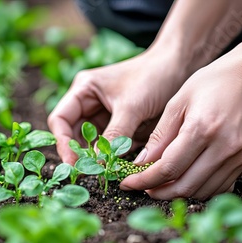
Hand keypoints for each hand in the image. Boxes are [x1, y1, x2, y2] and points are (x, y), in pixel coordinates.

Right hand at [47, 48, 192, 163]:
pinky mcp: (122, 126)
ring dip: (100, 157)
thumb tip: (98, 164)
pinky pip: (112, 146)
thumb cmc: (154, 76)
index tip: (74, 163)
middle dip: (82, 154)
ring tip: (109, 170)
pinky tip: (125, 164)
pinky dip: (116, 156)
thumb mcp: (132, 107)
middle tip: (90, 174)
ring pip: (93, 144)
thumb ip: (114, 135)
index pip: (60, 120)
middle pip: (74, 136)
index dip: (63, 143)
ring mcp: (106, 116)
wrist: (181, 68)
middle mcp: (90, 103)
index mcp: (84, 90)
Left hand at [121, 51, 241, 199]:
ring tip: (161, 183)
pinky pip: (219, 186)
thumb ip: (160, 136)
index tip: (128, 183)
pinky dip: (199, 188)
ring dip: (178, 193)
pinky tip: (185, 177)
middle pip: (185, 187)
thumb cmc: (213, 81)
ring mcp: (240, 156)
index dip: (144, 181)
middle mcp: (224, 147)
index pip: (168, 169)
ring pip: (202, 191)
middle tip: (143, 186)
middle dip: (158, 192)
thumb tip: (141, 164)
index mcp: (202, 128)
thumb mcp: (178, 101)